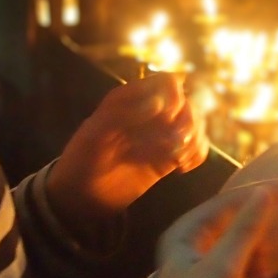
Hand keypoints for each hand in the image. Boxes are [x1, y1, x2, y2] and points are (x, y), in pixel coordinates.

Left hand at [47, 73, 208, 235]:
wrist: (80, 195)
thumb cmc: (82, 160)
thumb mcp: (95, 133)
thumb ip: (124, 113)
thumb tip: (158, 104)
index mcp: (131, 98)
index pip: (167, 83)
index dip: (174, 97)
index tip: (167, 118)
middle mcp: (151, 113)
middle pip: (188, 103)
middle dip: (187, 123)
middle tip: (173, 146)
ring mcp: (161, 135)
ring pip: (196, 125)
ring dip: (194, 140)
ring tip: (178, 160)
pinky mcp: (168, 158)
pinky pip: (196, 148)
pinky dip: (197, 155)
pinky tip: (181, 168)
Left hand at [139, 181, 277, 277]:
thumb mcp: (223, 267)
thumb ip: (245, 229)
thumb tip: (268, 193)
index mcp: (185, 234)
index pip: (225, 202)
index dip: (258, 192)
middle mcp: (192, 246)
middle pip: (231, 220)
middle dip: (260, 216)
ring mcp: (204, 270)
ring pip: (238, 244)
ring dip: (260, 242)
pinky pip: (241, 266)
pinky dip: (257, 265)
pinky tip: (272, 271)